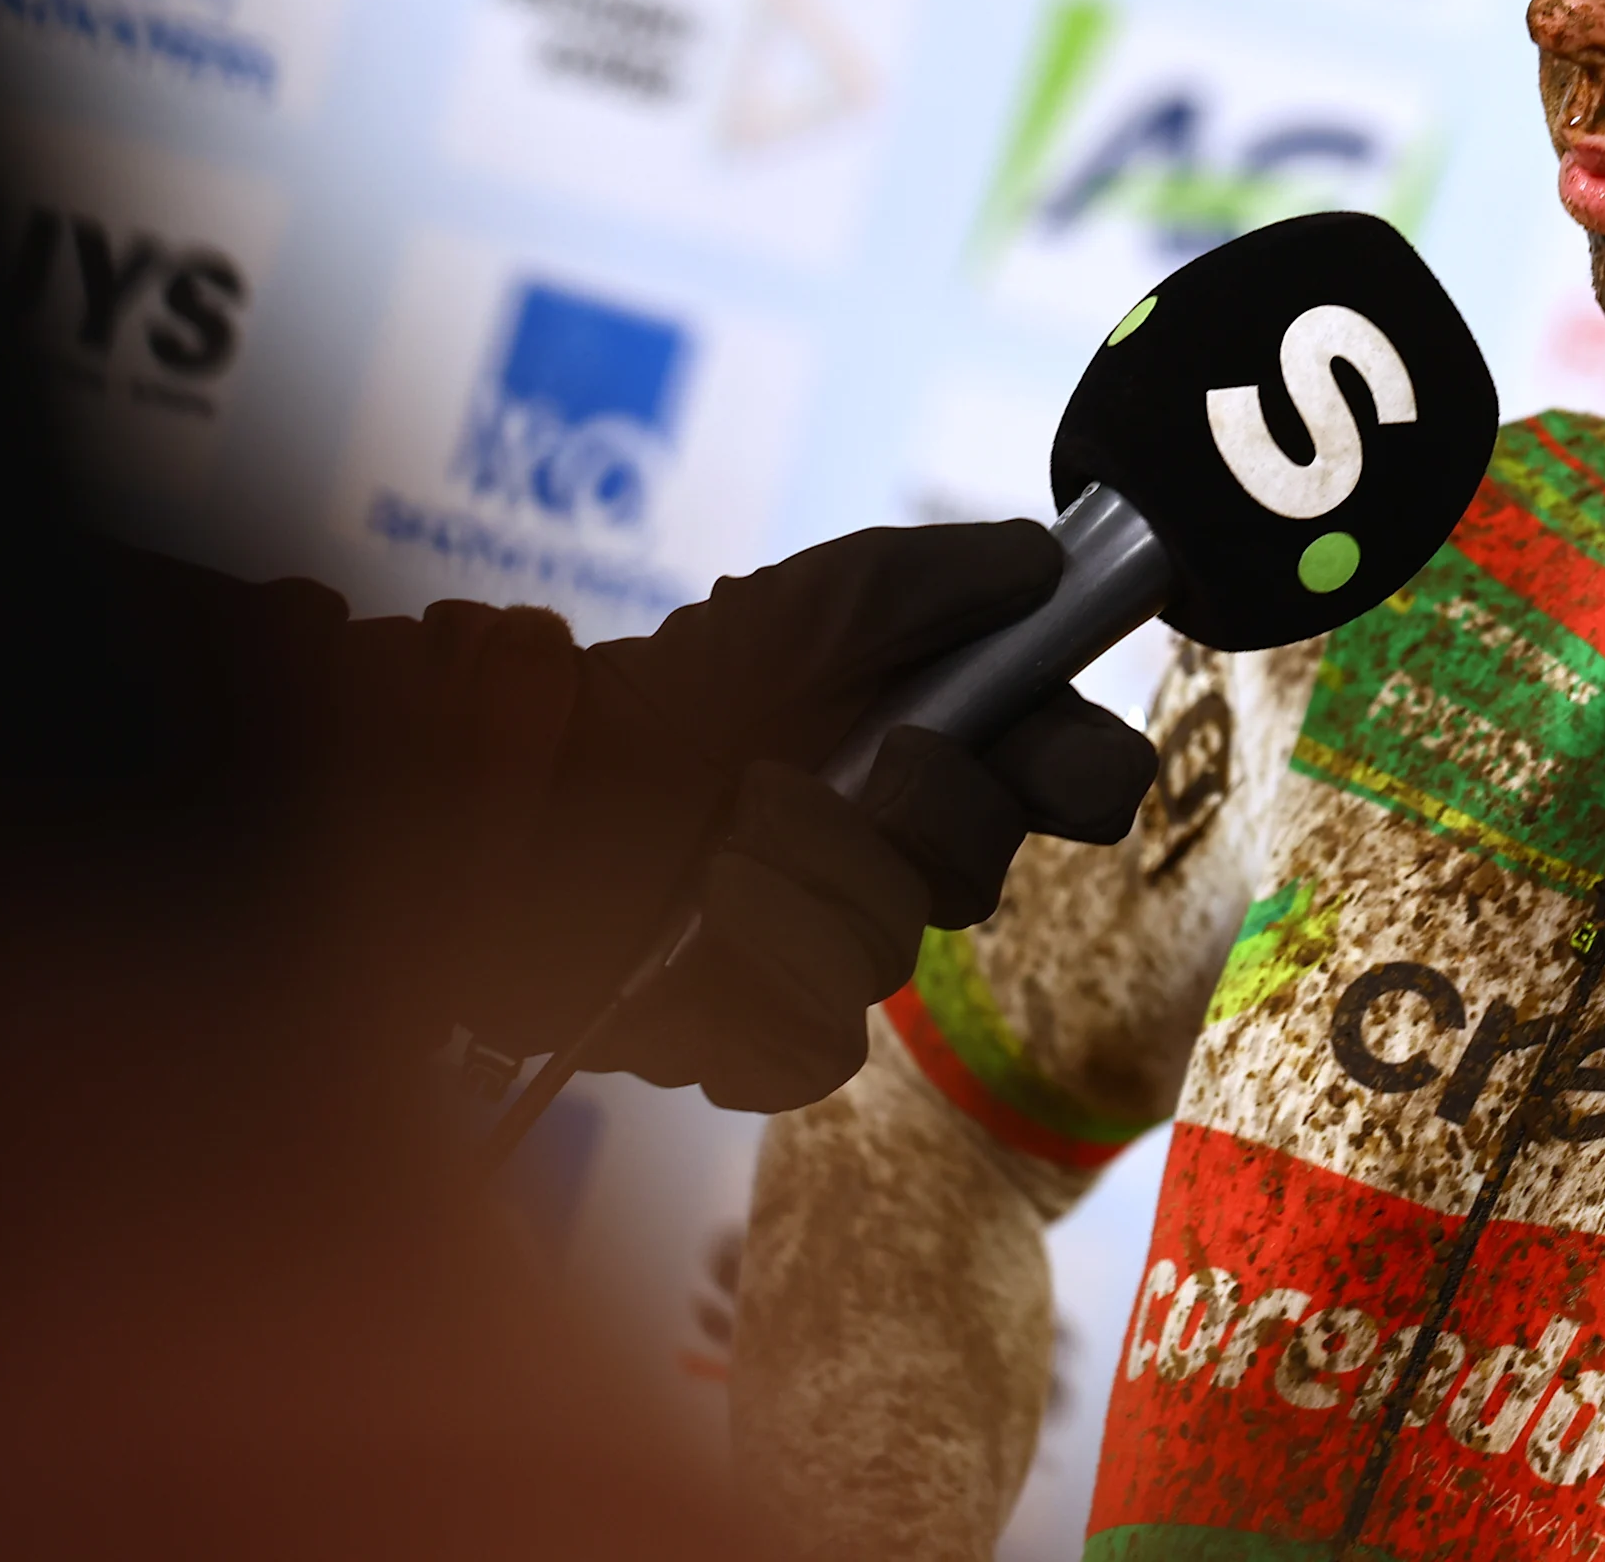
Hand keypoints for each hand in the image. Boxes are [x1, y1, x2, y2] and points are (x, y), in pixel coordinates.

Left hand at [469, 521, 1157, 1111]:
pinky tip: (696, 934)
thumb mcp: (794, 613)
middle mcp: (894, 856)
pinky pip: (804, 1044)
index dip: (1083, 771)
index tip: (1066, 767)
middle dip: (922, 815)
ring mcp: (827, 953)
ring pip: (884, 951)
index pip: (1069, 775)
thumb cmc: (666, 694)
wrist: (521, 796)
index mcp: (930, 751)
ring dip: (798, 881)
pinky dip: (744, 981)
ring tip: (720, 843)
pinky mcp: (754, 1034)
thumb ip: (919, 583)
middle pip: (981, 868)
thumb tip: (1042, 560)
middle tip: (866, 768)